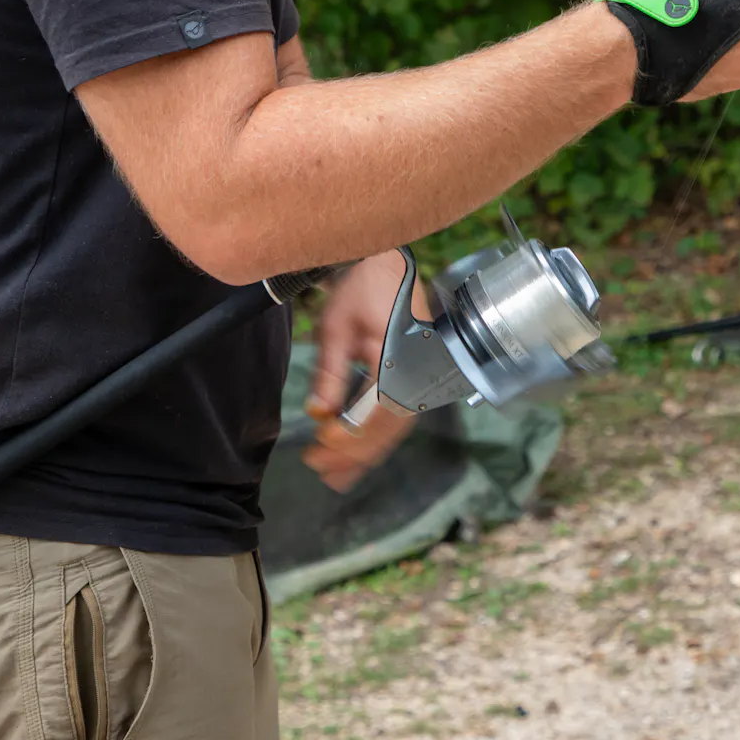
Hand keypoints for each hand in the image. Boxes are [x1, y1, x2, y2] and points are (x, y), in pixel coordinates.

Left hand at [301, 248, 430, 493]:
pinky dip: (375, 436)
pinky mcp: (416, 378)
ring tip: (334, 473)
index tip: (319, 445)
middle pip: (387, 428)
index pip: (376, 412)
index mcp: (400, 360)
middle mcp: (417, 374)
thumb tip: (318, 414)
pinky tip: (353, 450)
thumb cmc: (363, 290)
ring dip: (364, 451)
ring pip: (394, 428)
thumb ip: (330, 373)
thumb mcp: (337, 328)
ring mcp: (421, 378)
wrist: (391, 265)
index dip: (348, 435)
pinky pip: (397, 416)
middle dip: (352, 452)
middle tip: (318, 466)